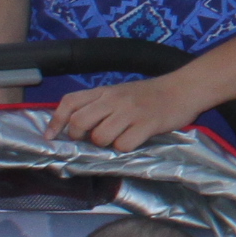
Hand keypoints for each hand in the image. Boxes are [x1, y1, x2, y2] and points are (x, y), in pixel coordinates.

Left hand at [52, 75, 208, 150]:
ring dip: (105, 144)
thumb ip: (100, 105)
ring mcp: (130, 112)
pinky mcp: (146, 124)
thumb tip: (78, 128)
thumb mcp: (121, 92)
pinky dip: (125, 148)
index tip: (51, 137)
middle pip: (80, 122)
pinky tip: (134, 140)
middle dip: (80, 137)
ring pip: (100, 137)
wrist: (184, 88)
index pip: (70, 102)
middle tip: (91, 140)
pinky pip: (124, 145)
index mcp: (105, 91)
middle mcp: (114, 99)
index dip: (56, 121)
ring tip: (117, 139)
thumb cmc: (151, 94)